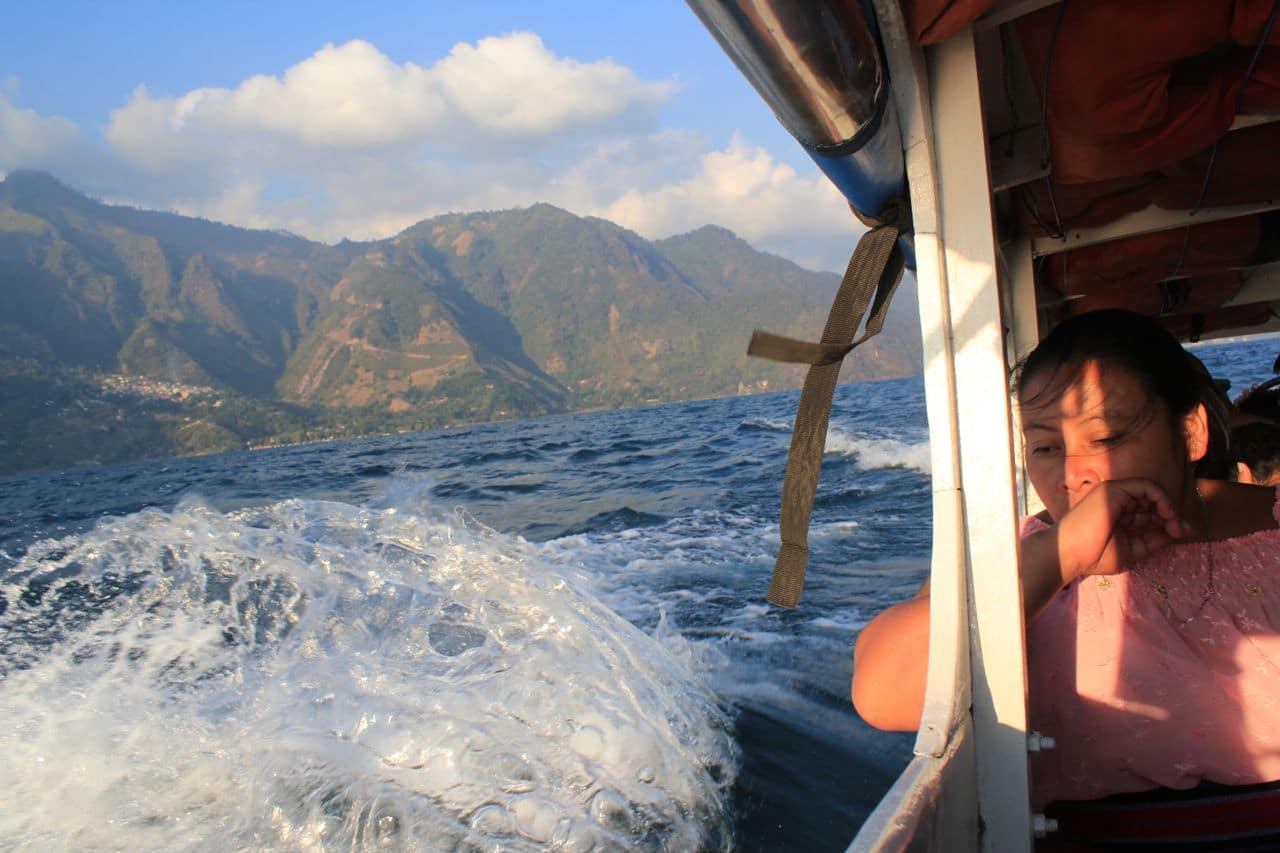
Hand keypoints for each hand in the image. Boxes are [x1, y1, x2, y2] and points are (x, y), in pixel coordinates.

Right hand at [1054, 478, 1190, 581]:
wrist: (1069, 555)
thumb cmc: (1093, 556)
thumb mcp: (1132, 550)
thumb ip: (1154, 539)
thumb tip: (1182, 530)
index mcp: (1119, 516)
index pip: (1149, 512)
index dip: (1167, 520)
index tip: (1178, 534)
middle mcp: (1117, 501)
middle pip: (1153, 500)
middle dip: (1171, 514)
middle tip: (1179, 530)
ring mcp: (1114, 494)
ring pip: (1151, 491)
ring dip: (1168, 506)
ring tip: (1174, 524)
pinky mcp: (1114, 490)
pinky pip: (1145, 487)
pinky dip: (1160, 498)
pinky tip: (1166, 513)